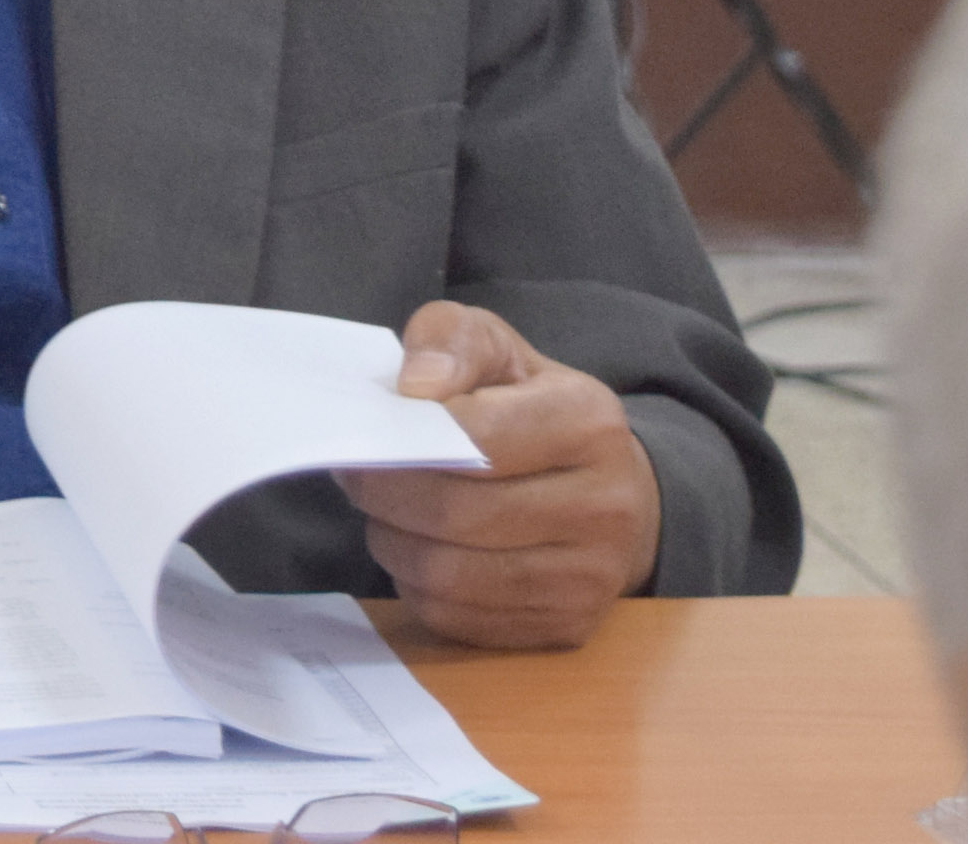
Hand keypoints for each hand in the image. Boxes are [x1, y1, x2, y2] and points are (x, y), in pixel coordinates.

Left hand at [335, 300, 661, 647]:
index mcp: (589, 422)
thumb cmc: (533, 408)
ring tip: (384, 512)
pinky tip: (419, 550)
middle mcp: (606, 505)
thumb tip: (415, 389)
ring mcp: (591, 576)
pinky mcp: (567, 626)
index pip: (477, 438)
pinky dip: (418, 585)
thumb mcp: (496, 349)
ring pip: (450, 575)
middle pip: (456, 513)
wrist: (611, 489)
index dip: (405, 439)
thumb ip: (449, 341)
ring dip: (392, 543)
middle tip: (356, 475)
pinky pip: (459, 619)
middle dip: (383, 495)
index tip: (367, 433)